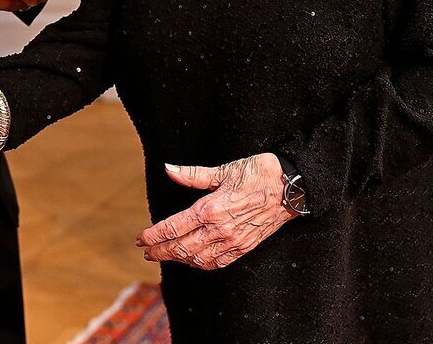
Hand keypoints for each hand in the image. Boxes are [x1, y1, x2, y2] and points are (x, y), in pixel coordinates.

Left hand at [135, 153, 293, 269]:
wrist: (292, 188)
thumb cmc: (259, 174)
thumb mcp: (224, 170)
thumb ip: (193, 174)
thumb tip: (169, 168)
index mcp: (211, 209)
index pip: (173, 228)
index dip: (153, 236)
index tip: (140, 239)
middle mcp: (220, 230)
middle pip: (181, 248)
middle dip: (160, 251)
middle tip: (146, 251)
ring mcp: (233, 242)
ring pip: (198, 259)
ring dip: (178, 259)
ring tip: (165, 255)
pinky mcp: (244, 247)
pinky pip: (217, 262)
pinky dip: (200, 264)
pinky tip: (193, 260)